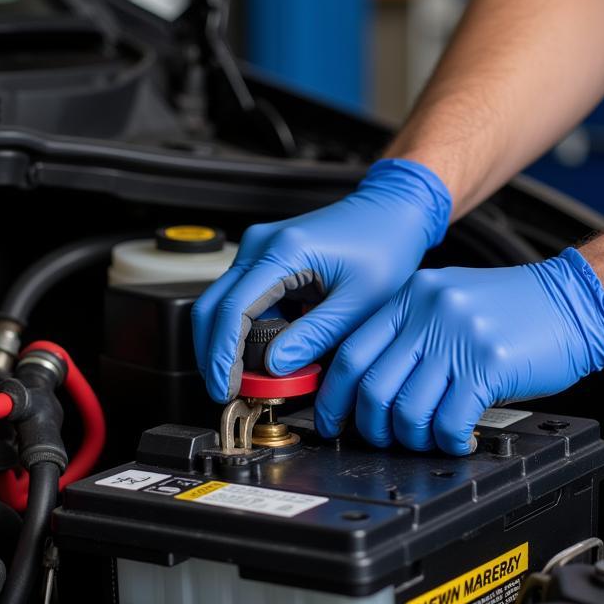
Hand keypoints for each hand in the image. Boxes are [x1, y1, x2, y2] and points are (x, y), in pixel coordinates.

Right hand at [192, 159, 451, 401]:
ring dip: (229, 345)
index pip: (232, 309)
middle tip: (228, 391)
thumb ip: (315, 335)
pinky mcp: (264, 260)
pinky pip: (242, 301)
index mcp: (283, 251)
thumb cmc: (384, 247)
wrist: (391, 212)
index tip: (225, 388)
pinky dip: (246, 332)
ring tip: (251, 380)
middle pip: (212, 308)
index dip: (222, 356)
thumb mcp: (358, 302)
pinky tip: (264, 356)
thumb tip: (275, 367)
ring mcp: (258, 251)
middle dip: (214, 355)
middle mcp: (260, 246)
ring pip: (223, 307)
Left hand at [314, 248, 603, 452]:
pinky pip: (449, 420)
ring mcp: (459, 337)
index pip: (351, 352)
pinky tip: (458, 441)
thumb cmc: (517, 309)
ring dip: (411, 439)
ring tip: (426, 442)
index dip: (334, 398)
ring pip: (408, 410)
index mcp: (412, 297)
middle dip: (371, 427)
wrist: (577, 301)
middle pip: (373, 387)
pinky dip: (447, 441)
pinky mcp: (489, 364)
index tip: (334, 421)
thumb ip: (411, 333)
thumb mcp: (451, 303)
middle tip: (383, 440)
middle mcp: (430, 313)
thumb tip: (372, 386)